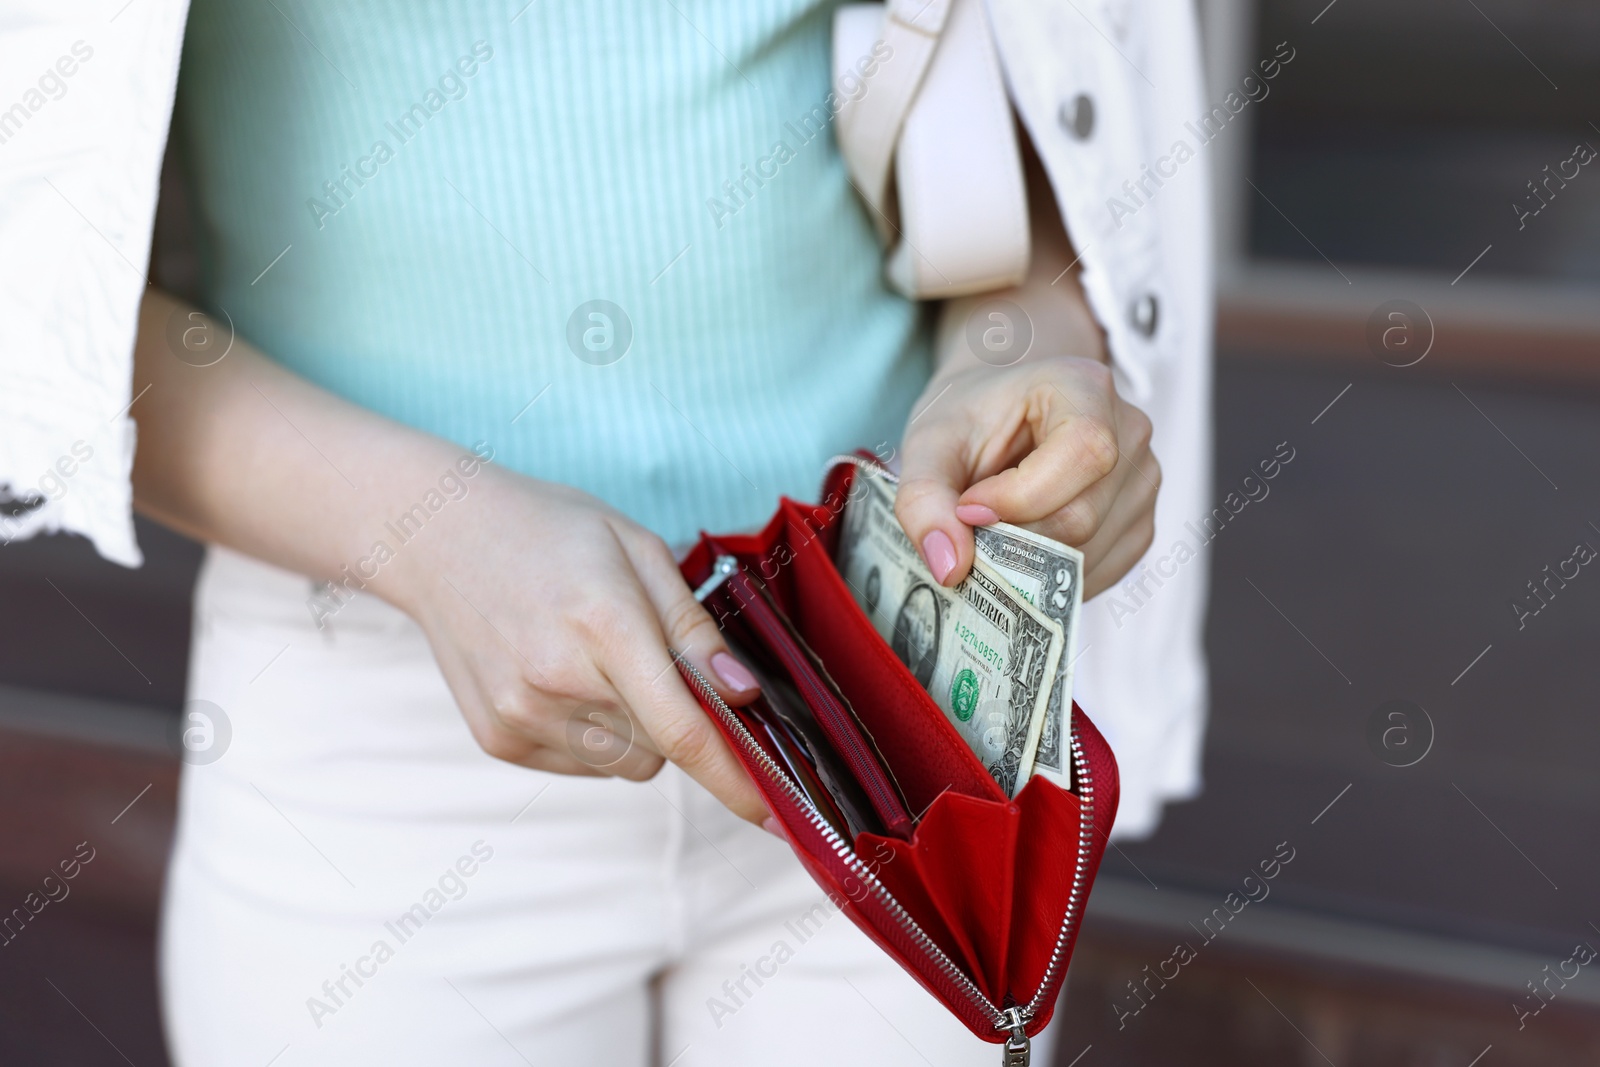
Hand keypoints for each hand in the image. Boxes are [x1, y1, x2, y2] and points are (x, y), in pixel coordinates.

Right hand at [387, 469, 769, 823]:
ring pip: (627, 764)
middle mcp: (556, 680)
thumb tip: (744, 696)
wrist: (439, 537)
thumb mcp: (639, 552)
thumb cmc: (552, 534)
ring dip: (637, 729)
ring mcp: (520, 716)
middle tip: (648, 657)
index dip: (737, 778)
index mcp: (603, 623)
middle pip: (664, 749)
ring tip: (597, 660)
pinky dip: (595, 736)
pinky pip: (585, 767)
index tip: (778, 814)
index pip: (684, 728)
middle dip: (680, 718)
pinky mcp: (498, 740)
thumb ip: (694, 630)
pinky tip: (563, 677)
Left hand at [894, 356, 1159, 598]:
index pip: (1082, 453)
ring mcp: (1144, 482)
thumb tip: (951, 568)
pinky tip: (1023, 550)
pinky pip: (1099, 574)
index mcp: (1085, 387)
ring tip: (997, 531)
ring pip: (1090, 556)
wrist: (1000, 415)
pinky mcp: (1140, 526)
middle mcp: (1131, 432)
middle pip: (1082, 518)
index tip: (968, 507)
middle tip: (973, 528)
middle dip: (1015, 540)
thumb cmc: (969, 419)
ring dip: (1029, 565)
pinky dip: (1051, 580)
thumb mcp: (928, 444)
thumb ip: (923, 499)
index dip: (1020, 498)